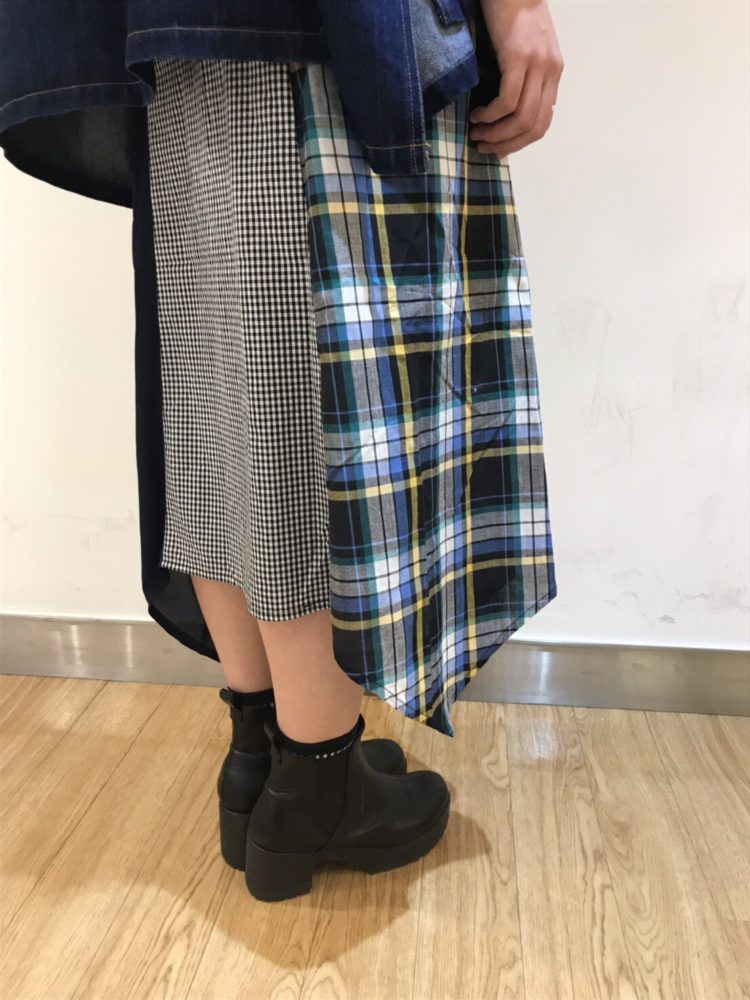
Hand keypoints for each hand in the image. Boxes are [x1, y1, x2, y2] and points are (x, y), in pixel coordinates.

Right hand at [470, 0, 563, 156]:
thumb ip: (526, 76)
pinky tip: (477, 115)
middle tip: (485, 148)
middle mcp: (550, 71)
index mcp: (554, 72)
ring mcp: (536, 65)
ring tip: (477, 134)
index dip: (521, 142)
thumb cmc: (513, 13)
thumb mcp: (526, 48)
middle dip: (507, 144)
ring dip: (496, 134)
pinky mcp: (518, 58)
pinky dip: (491, 116)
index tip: (500, 148)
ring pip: (521, 118)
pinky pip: (507, 101)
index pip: (544, 121)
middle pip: (534, 126)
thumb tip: (509, 110)